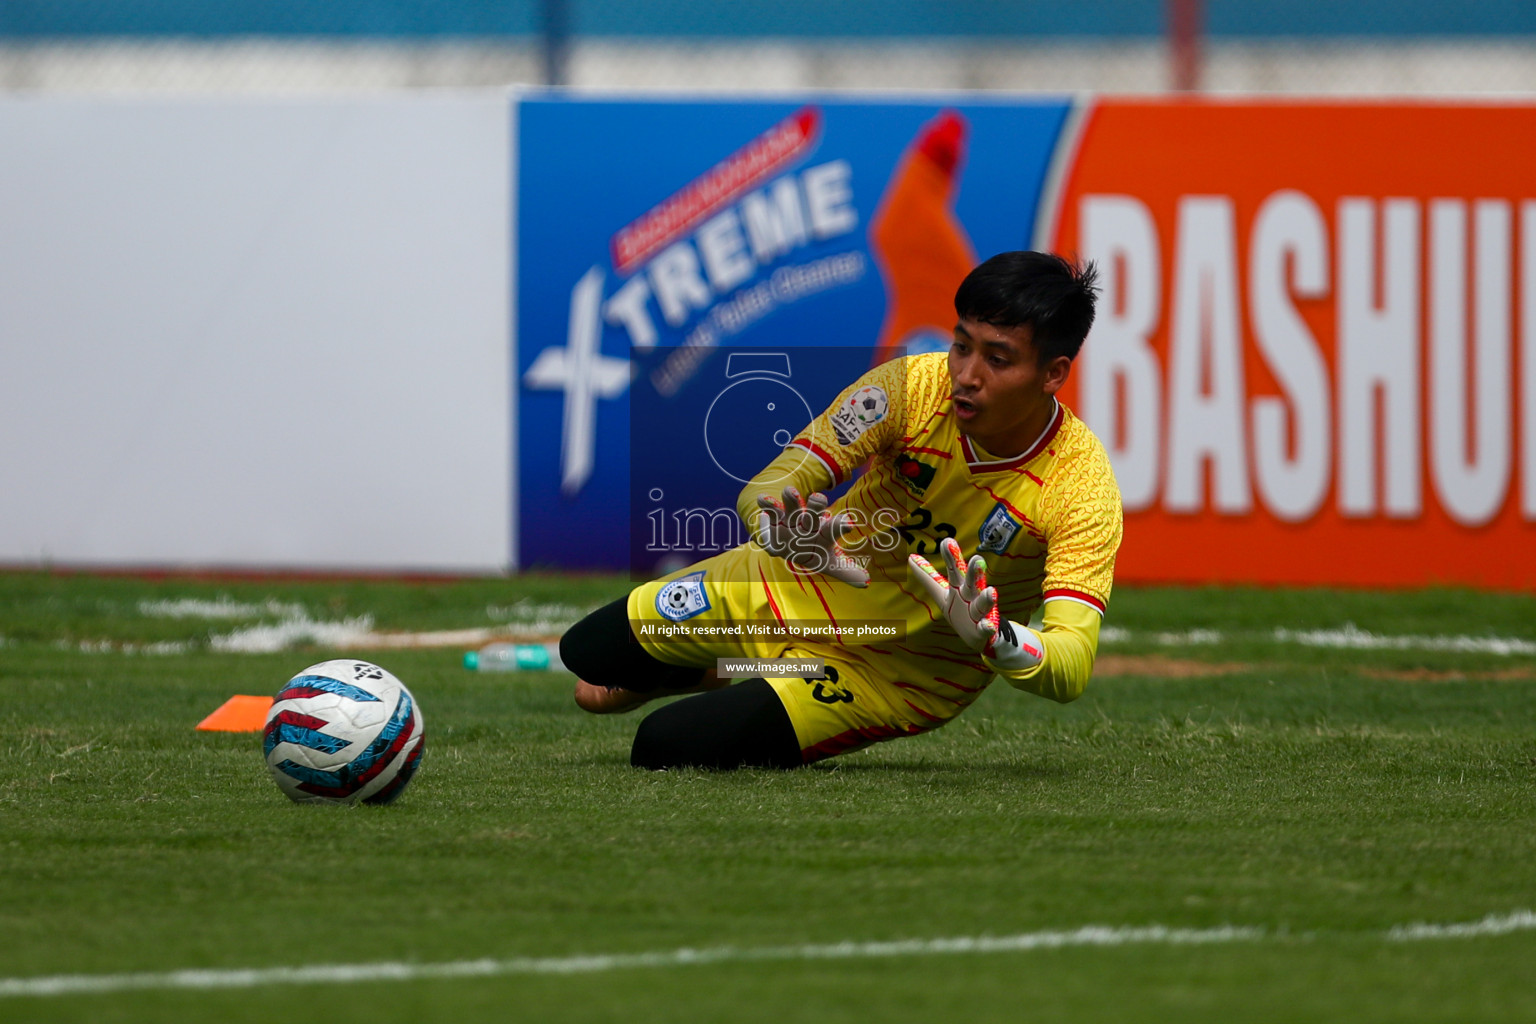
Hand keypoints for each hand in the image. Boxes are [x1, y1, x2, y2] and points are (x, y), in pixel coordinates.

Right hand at [754, 486, 868, 587]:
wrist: (789, 541)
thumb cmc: (813, 551)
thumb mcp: (828, 563)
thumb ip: (846, 572)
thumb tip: (866, 583)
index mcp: (824, 532)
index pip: (834, 529)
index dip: (841, 526)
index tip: (848, 524)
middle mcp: (809, 522)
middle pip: (813, 512)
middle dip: (815, 505)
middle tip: (819, 498)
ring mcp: (790, 518)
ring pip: (792, 505)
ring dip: (791, 498)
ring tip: (790, 491)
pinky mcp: (773, 518)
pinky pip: (770, 509)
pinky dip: (766, 505)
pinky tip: (762, 499)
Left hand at [908, 537, 999, 653]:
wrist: (979, 636)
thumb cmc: (960, 610)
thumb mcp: (942, 593)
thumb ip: (928, 576)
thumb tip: (910, 557)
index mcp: (959, 587)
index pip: (953, 570)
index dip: (950, 558)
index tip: (947, 541)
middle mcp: (971, 596)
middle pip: (972, 582)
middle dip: (974, 572)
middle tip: (977, 559)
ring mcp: (979, 612)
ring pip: (983, 604)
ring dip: (987, 598)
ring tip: (991, 592)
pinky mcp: (984, 629)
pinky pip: (986, 628)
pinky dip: (988, 627)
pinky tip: (989, 625)